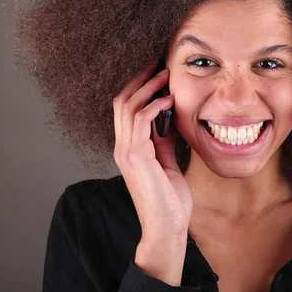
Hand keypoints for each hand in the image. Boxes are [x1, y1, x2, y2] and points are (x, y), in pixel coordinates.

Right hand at [113, 59, 193, 241]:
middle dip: (140, 80)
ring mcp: (127, 151)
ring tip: (165, 74)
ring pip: (127, 106)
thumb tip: (169, 122)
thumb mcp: (168, 164)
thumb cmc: (169, 201)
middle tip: (158, 64)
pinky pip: (140, 120)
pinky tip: (169, 100)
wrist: (166, 227)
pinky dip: (154, 106)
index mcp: (130, 148)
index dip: (139, 88)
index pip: (126, 109)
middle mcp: (123, 147)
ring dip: (147, 87)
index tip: (157, 74)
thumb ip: (164, 143)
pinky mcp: (137, 156)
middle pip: (122, 101)